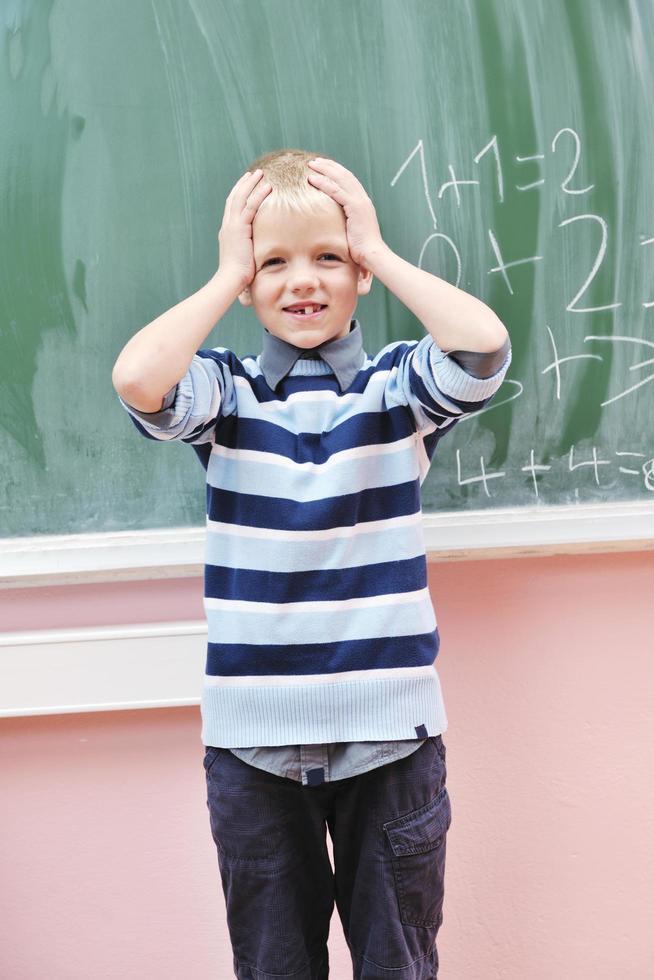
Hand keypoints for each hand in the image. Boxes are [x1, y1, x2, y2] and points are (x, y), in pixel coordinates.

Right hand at [217, 169, 271, 287]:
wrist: (230, 280)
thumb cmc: (238, 276)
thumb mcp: (244, 258)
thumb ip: (250, 251)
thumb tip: (259, 254)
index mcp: (228, 231)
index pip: (233, 207)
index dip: (239, 194)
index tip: (247, 185)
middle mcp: (228, 225)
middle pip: (235, 197)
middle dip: (244, 184)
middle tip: (253, 174)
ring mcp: (232, 225)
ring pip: (241, 197)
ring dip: (251, 183)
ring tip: (261, 173)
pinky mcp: (239, 228)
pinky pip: (250, 206)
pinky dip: (258, 195)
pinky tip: (267, 186)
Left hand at [306, 158, 385, 265]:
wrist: (372, 254)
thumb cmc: (361, 249)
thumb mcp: (352, 231)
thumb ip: (345, 223)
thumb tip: (333, 224)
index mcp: (362, 203)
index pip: (349, 181)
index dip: (335, 172)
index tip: (323, 167)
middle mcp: (362, 199)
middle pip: (344, 175)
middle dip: (329, 166)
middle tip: (315, 162)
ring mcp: (360, 202)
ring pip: (340, 179)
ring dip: (324, 170)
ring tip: (311, 165)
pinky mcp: (355, 207)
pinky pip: (336, 191)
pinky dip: (323, 183)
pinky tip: (312, 179)